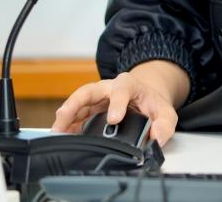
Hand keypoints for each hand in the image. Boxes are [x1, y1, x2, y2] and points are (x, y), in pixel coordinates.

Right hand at [49, 60, 189, 146]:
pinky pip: (77, 116)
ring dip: (65, 116)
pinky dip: (68, 126)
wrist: (146, 98)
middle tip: (63, 118)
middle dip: (74, 104)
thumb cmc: (152, 103)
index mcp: (128, 85)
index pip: (120, 90)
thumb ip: (165, 124)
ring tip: (56, 131)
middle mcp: (108, 88)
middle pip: (88, 91)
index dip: (116, 103)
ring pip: (77, 103)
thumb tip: (157, 137)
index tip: (113, 119)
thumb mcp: (166, 111)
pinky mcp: (91, 110)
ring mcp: (97, 99)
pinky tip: (62, 136)